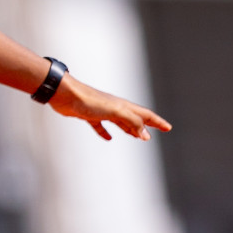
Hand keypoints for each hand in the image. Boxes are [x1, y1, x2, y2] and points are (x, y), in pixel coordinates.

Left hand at [49, 75, 171, 140]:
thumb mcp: (115, 111)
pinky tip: (108, 138)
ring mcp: (101, 111)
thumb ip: (131, 121)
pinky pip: (100, 125)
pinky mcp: (88, 115)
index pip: (145, 115)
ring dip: (129, 129)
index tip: (168, 128)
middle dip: (146, 126)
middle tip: (154, 134)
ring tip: (137, 137)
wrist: (65, 94)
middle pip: (134, 118)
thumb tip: (145, 134)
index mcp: (123, 106)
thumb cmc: (89, 100)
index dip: (157, 122)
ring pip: (120, 122)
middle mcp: (114, 107)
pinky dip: (106, 132)